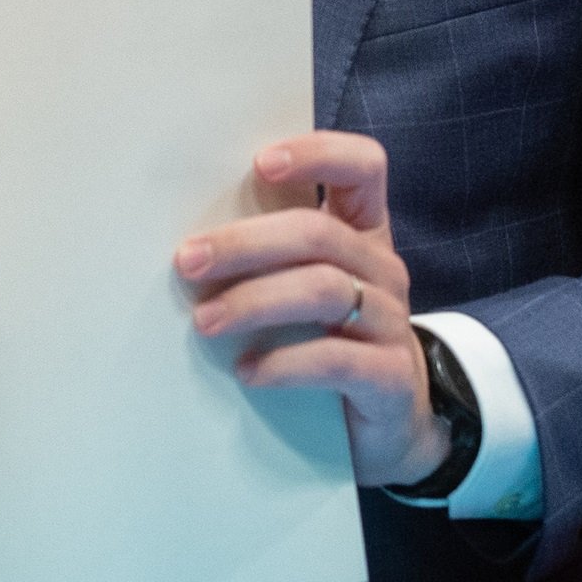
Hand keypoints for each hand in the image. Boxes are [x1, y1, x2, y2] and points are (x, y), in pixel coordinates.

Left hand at [176, 130, 447, 489]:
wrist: (391, 427)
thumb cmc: (333, 342)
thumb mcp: (309, 290)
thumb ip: (272, 257)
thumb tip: (189, 243)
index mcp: (365, 234)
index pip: (363, 167)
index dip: (318, 154)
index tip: (260, 163)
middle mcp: (383, 269)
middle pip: (318, 234)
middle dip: (246, 243)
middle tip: (188, 262)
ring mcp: (392, 323)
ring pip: (322, 290)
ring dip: (254, 301)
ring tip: (204, 322)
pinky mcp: (389, 378)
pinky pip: (334, 359)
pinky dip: (283, 363)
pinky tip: (247, 372)